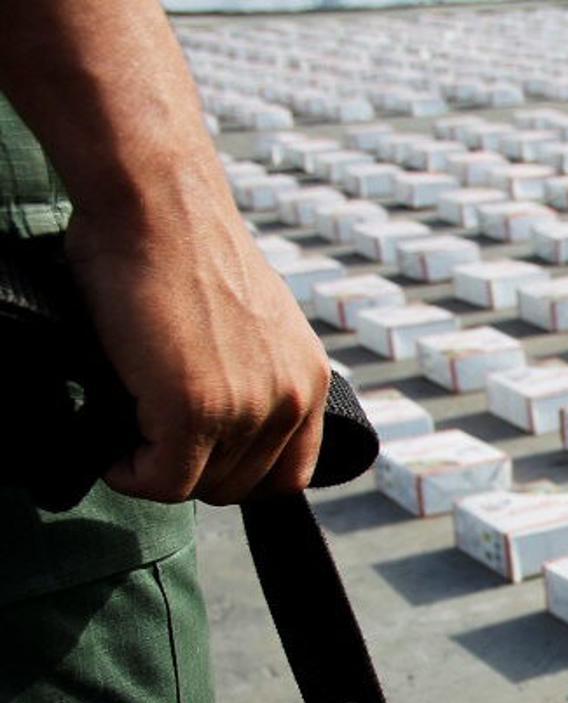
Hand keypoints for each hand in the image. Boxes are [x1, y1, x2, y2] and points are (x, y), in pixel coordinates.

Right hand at [63, 182, 329, 505]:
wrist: (158, 207)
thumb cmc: (182, 255)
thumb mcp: (247, 327)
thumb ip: (250, 377)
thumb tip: (214, 427)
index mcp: (310, 377)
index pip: (290, 473)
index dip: (237, 474)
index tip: (195, 456)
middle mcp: (293, 397)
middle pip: (241, 485)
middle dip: (189, 470)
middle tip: (147, 437)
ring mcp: (249, 406)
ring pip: (202, 486)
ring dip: (157, 469)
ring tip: (128, 431)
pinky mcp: (195, 409)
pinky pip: (164, 481)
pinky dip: (131, 474)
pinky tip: (113, 448)